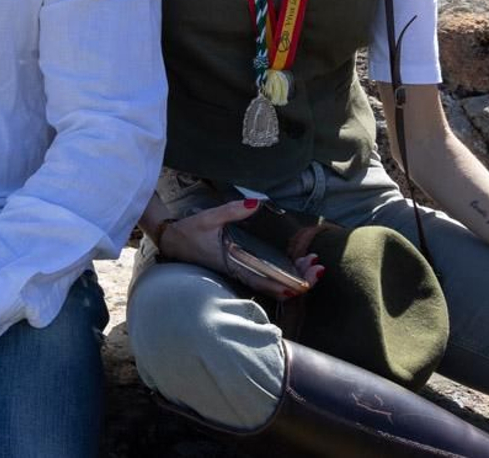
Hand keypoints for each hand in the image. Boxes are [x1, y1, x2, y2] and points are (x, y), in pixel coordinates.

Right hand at [158, 200, 321, 298]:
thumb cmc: (189, 231)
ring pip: (271, 284)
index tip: (307, 281)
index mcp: (233, 265)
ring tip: (312, 267)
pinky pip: (264, 278)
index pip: (265, 282)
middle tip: (318, 269)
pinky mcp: (238, 269)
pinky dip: (282, 275)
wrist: (171, 239)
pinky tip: (295, 267)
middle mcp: (239, 273)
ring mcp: (239, 273)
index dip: (287, 284)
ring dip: (294, 278)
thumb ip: (232, 210)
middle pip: (274, 287)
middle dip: (299, 281)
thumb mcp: (209, 218)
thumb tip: (257, 202)